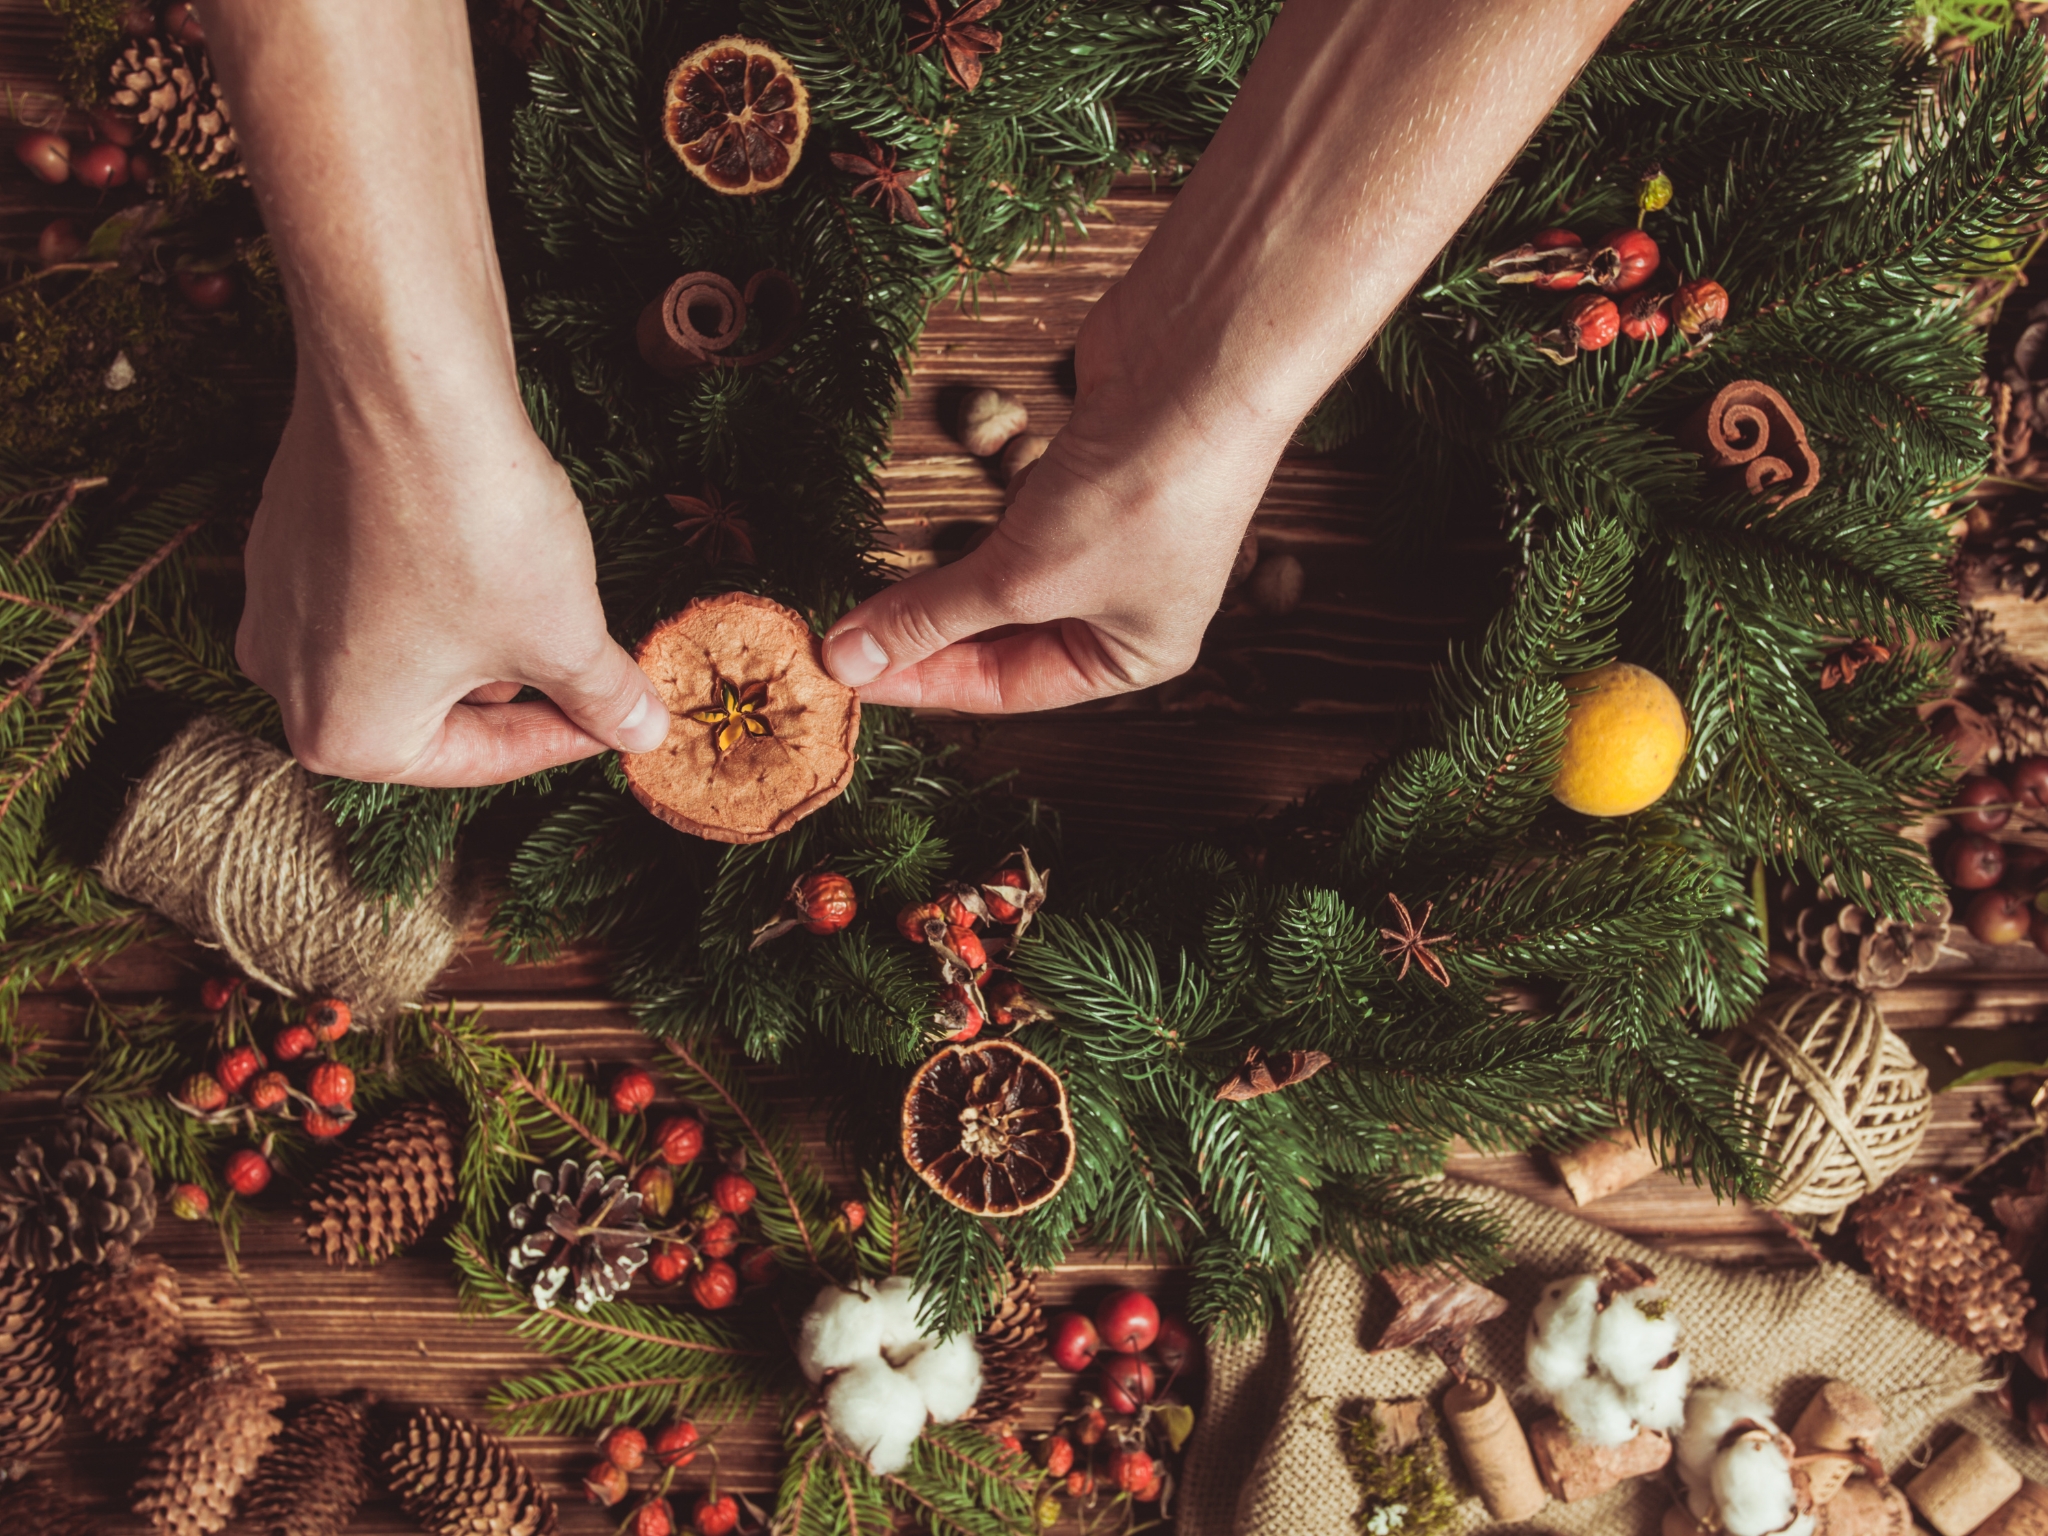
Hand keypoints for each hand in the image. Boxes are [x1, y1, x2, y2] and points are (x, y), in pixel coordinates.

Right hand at [209, 0, 667, 785]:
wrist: (407, 384)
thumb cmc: (475, 530)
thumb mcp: (564, 635)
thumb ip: (601, 698)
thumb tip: (641, 733)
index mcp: (341, 735)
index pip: (478, 760)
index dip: (565, 737)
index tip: (621, 719)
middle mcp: (284, 677)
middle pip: (436, 707)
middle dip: (522, 686)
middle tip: (597, 664)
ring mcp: (276, 599)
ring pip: (409, 642)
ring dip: (486, 632)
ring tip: (553, 601)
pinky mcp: (287, 530)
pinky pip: (378, 583)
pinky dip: (441, 578)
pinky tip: (492, 544)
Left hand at [824, 0, 1631, 712]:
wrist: (1200, 364)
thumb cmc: (1142, 492)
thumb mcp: (1022, 575)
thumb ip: (931, 617)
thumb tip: (847, 661)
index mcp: (1132, 655)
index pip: (1007, 688)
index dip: (922, 682)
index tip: (847, 674)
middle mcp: (1125, 603)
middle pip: (1002, 636)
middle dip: (925, 634)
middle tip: (841, 636)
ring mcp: (1107, 533)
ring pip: (1001, 574)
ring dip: (937, 579)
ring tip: (863, 590)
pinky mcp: (1083, 470)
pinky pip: (1008, 516)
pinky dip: (964, 524)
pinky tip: (915, 528)